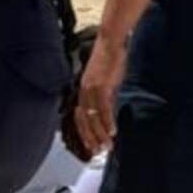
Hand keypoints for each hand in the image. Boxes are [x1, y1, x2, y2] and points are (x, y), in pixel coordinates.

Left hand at [74, 28, 127, 155]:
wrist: (110, 41)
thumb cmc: (110, 58)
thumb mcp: (105, 79)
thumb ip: (104, 94)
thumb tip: (109, 108)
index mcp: (83, 90)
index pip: (79, 116)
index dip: (84, 132)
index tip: (90, 145)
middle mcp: (84, 91)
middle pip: (83, 120)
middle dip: (90, 138)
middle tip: (97, 151)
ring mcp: (91, 89)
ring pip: (93, 118)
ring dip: (100, 134)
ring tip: (107, 146)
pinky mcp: (102, 86)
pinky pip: (104, 109)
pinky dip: (108, 122)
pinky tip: (113, 132)